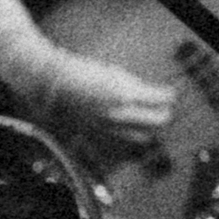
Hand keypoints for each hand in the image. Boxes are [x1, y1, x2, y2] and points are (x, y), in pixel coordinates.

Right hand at [22, 48, 175, 155]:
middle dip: (163, 115)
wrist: (49, 81)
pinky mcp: (98, 137)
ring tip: (147, 123)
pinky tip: (128, 136)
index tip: (169, 94)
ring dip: (148, 130)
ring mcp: (108, 128)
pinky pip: (121, 147)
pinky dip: (129, 142)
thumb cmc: (79, 71)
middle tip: (163, 109)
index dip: (168, 96)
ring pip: (142, 138)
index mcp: (124, 95)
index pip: (160, 100)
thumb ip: (137, 86)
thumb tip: (158, 94)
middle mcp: (119, 116)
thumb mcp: (113, 72)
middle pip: (156, 122)